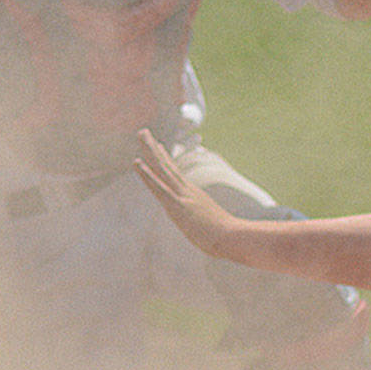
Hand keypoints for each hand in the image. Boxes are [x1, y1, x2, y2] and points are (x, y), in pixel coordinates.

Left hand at [132, 129, 237, 256]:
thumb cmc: (229, 237)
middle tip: (143, 132)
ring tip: (141, 134)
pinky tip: (136, 163)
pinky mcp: (177, 205)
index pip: (176, 174)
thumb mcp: (216, 227)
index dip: (165, 159)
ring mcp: (183, 196)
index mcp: (194, 196)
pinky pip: (158, 187)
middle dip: (153, 149)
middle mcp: (188, 191)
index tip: (157, 145)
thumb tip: (214, 229)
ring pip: (162, 169)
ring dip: (149, 151)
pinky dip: (147, 174)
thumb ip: (211, 224)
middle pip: (167, 166)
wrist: (234, 237)